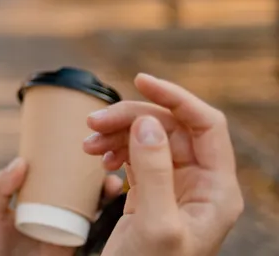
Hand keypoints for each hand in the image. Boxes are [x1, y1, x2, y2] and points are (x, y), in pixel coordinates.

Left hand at [0, 155, 122, 255]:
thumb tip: (22, 161)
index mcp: (28, 193)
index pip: (50, 171)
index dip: (67, 157)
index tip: (81, 143)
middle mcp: (47, 207)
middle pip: (75, 185)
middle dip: (94, 173)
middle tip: (105, 164)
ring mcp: (59, 225)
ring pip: (88, 204)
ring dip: (104, 192)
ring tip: (112, 183)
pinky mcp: (69, 244)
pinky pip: (89, 228)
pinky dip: (102, 215)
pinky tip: (110, 203)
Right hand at [81, 73, 244, 255]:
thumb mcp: (155, 224)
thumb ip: (155, 171)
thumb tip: (149, 123)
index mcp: (218, 190)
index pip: (206, 124)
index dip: (176, 97)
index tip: (139, 80)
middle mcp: (202, 185)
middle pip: (171, 126)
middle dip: (132, 117)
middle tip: (92, 123)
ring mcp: (176, 188)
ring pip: (150, 137)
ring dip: (117, 131)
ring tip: (88, 142)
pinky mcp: (152, 195)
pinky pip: (136, 155)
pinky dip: (114, 148)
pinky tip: (97, 157)